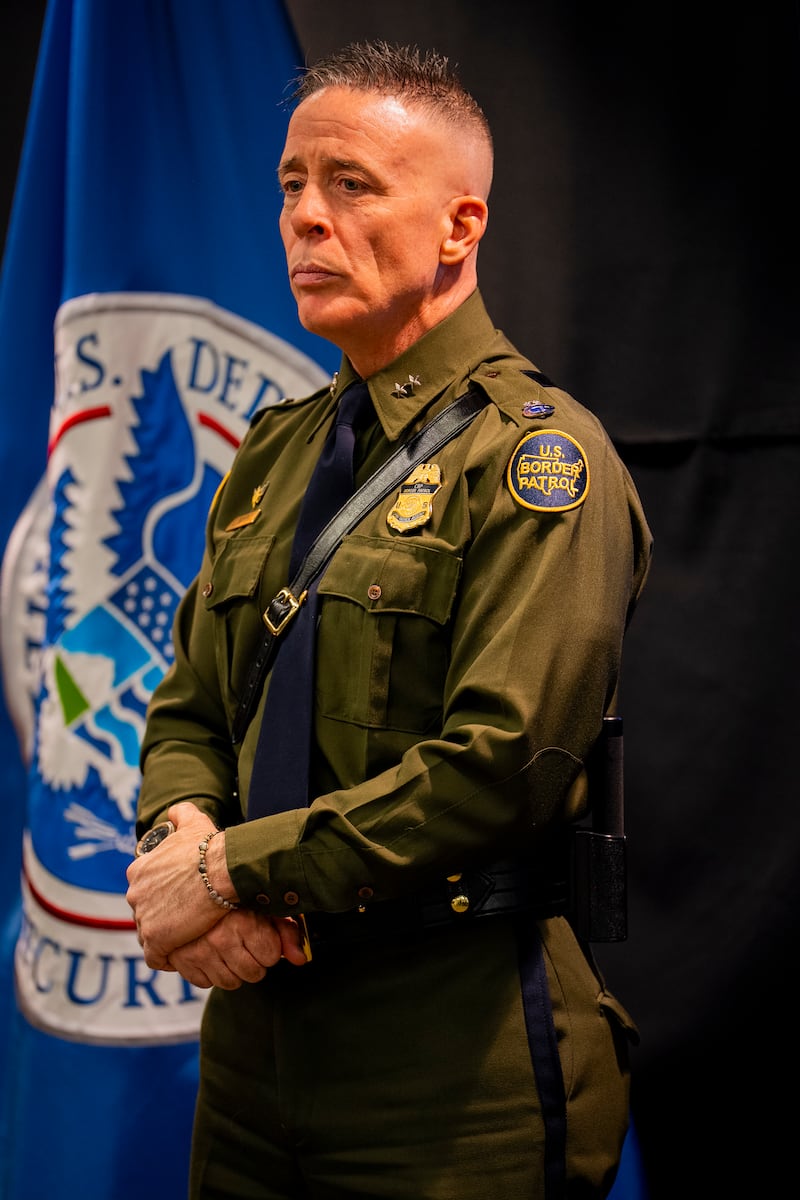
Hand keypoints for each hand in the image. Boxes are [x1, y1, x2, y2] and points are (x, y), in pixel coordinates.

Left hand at [126, 801, 227, 968]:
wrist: (222, 870)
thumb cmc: (209, 847)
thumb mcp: (194, 823)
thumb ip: (181, 814)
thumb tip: (175, 810)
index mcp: (138, 870)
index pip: (145, 890)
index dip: (162, 896)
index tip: (180, 900)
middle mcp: (134, 894)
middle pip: (145, 913)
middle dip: (162, 918)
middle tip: (186, 920)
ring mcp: (143, 918)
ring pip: (150, 936)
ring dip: (165, 939)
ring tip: (187, 939)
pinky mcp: (155, 940)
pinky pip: (156, 957)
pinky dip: (167, 958)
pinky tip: (183, 955)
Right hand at [166, 909, 307, 989]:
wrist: (191, 889)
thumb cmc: (232, 898)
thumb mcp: (264, 907)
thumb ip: (287, 932)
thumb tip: (300, 959)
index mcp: (245, 921)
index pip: (271, 957)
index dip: (269, 948)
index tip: (261, 937)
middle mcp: (221, 938)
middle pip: (253, 974)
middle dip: (254, 962)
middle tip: (246, 945)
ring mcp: (200, 952)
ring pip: (230, 982)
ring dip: (233, 970)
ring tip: (230, 949)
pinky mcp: (183, 962)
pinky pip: (206, 983)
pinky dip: (210, 972)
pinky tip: (212, 953)